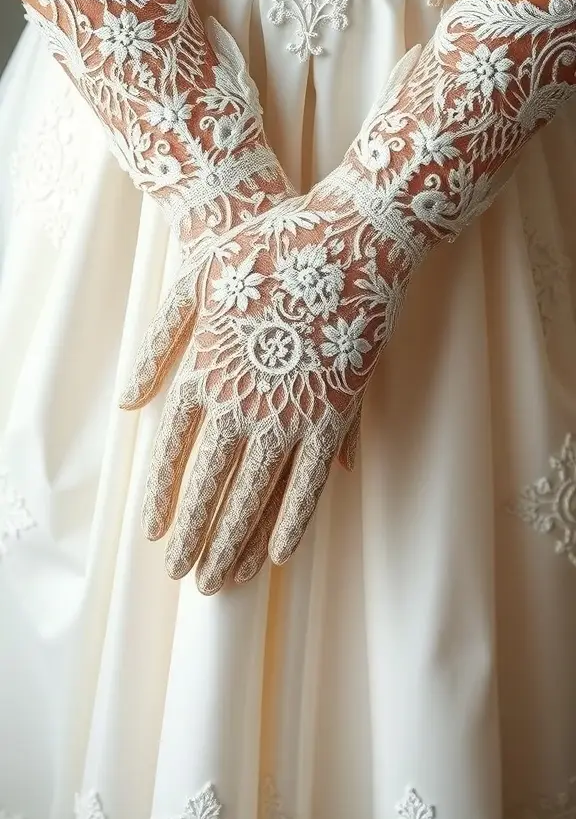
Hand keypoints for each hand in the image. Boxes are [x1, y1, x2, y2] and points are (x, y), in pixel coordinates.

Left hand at [121, 187, 401, 591]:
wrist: (344, 236)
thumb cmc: (264, 252)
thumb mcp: (194, 284)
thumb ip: (159, 346)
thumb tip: (132, 402)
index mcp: (207, 371)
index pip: (173, 452)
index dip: (163, 497)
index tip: (155, 534)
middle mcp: (245, 401)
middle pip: (211, 485)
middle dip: (195, 537)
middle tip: (184, 577)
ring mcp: (293, 410)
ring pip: (257, 494)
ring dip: (237, 543)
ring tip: (221, 582)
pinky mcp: (336, 411)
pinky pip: (311, 480)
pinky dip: (294, 519)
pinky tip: (280, 553)